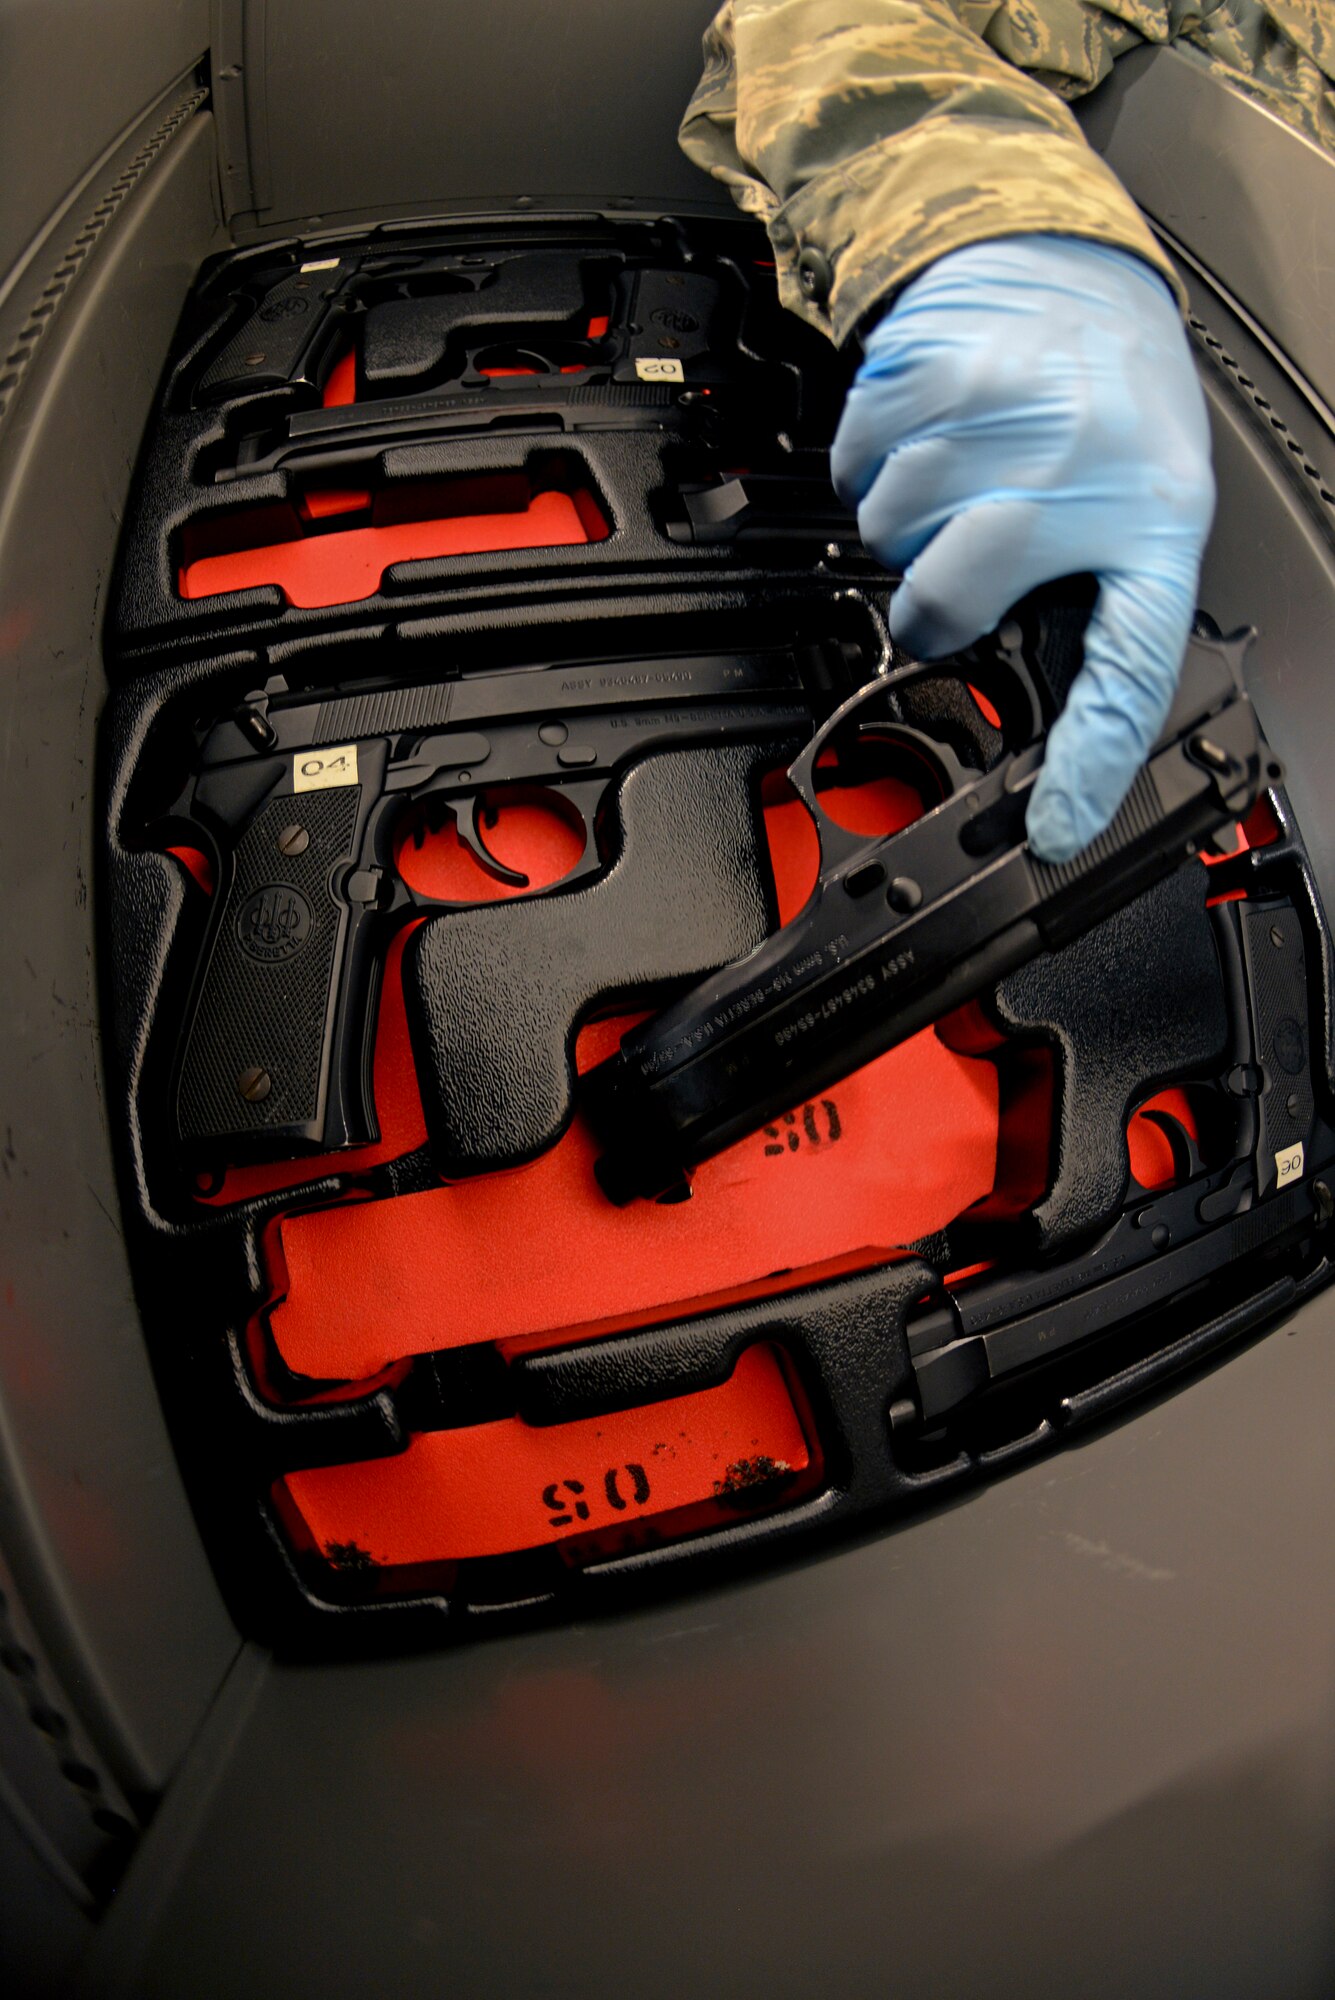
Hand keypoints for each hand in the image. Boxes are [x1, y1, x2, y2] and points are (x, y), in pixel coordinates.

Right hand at [831, 235, 1215, 862]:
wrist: (1059, 261)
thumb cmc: (1110, 398)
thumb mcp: (1143, 497)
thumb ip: (1099, 588)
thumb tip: (1047, 701)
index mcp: (1152, 518)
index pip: (1128, 667)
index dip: (1088, 759)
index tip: (1055, 829)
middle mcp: (1078, 468)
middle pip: (950, 604)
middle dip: (935, 604)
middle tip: (963, 566)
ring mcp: (998, 419)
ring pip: (891, 536)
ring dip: (905, 524)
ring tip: (959, 477)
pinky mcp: (928, 373)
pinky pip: (857, 469)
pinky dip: (871, 465)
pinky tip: (924, 436)